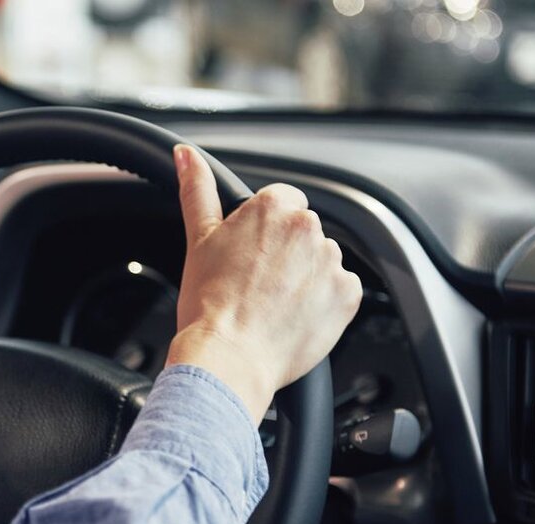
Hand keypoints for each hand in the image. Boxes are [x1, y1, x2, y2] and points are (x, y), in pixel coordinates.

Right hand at [165, 144, 361, 423]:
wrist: (229, 358)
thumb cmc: (209, 304)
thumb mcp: (198, 240)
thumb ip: (197, 190)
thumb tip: (186, 155)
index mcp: (273, 207)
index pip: (281, 202)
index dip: (263, 231)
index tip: (250, 256)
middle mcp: (308, 227)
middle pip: (303, 231)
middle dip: (286, 253)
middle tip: (256, 285)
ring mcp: (331, 262)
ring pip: (321, 261)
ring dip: (305, 277)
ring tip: (274, 306)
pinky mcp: (347, 295)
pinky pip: (340, 291)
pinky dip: (323, 303)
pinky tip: (294, 317)